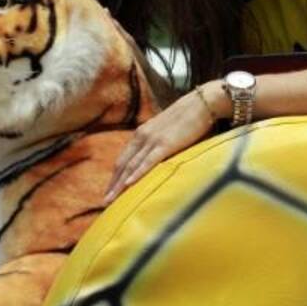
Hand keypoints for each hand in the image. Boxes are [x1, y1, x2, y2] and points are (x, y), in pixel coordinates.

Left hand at [105, 83, 223, 201]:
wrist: (202, 103)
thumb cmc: (189, 117)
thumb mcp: (167, 130)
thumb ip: (159, 142)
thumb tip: (158, 156)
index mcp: (141, 133)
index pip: (123, 158)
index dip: (115, 175)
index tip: (110, 189)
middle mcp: (142, 136)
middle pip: (122, 164)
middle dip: (112, 184)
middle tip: (104, 201)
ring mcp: (152, 140)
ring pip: (130, 165)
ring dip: (119, 184)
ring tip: (110, 200)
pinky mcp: (165, 144)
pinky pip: (147, 162)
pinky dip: (136, 174)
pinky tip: (127, 185)